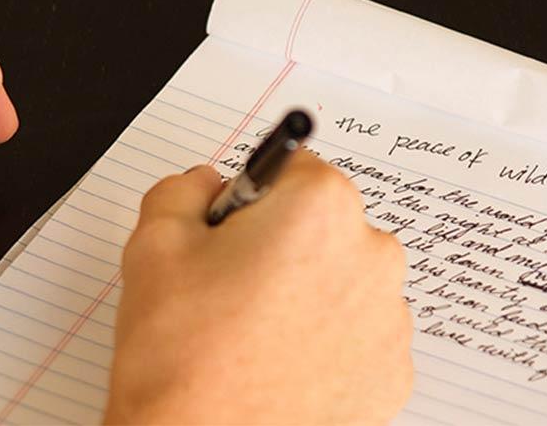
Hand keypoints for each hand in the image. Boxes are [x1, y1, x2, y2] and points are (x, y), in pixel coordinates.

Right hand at [106, 152, 413, 423]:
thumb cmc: (183, 357)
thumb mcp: (153, 245)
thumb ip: (182, 190)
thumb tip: (203, 185)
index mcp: (321, 207)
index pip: (293, 170)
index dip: (251, 201)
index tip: (229, 235)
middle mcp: (372, 255)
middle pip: (325, 226)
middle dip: (284, 247)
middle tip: (231, 292)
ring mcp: (390, 321)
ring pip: (344, 283)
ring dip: (309, 296)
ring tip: (251, 338)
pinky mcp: (393, 375)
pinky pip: (358, 339)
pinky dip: (326, 346)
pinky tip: (279, 366)